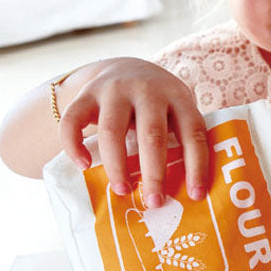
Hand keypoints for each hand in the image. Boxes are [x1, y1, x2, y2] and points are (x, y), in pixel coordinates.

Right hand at [58, 58, 207, 206]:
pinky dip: (74, 145)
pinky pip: (73, 121)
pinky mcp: (86, 94)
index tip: (196, 195)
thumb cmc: (159, 105)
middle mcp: (148, 91)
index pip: (193, 132)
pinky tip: (83, 165)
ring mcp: (115, 90)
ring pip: (112, 131)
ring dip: (117, 165)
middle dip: (154, 172)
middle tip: (154, 202)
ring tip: (122, 190)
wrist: (125, 68)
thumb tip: (187, 193)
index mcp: (178, 97)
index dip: (197, 165)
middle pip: (152, 134)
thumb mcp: (178, 111)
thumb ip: (181, 140)